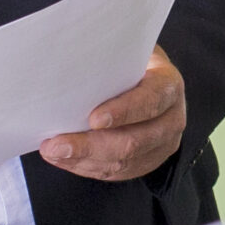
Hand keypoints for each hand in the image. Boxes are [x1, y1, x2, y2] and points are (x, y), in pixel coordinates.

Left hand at [39, 45, 187, 182]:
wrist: (152, 81)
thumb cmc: (132, 64)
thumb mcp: (128, 52)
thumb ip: (107, 58)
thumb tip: (64, 60)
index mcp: (168, 86)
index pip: (150, 100)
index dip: (124, 111)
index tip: (93, 119)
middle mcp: (172, 118)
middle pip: (134, 141)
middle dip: (91, 146)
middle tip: (56, 145)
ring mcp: (162, 144)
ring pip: (123, 162)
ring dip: (83, 159)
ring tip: (52, 152)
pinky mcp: (148, 161)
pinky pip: (116, 172)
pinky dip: (86, 166)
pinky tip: (64, 159)